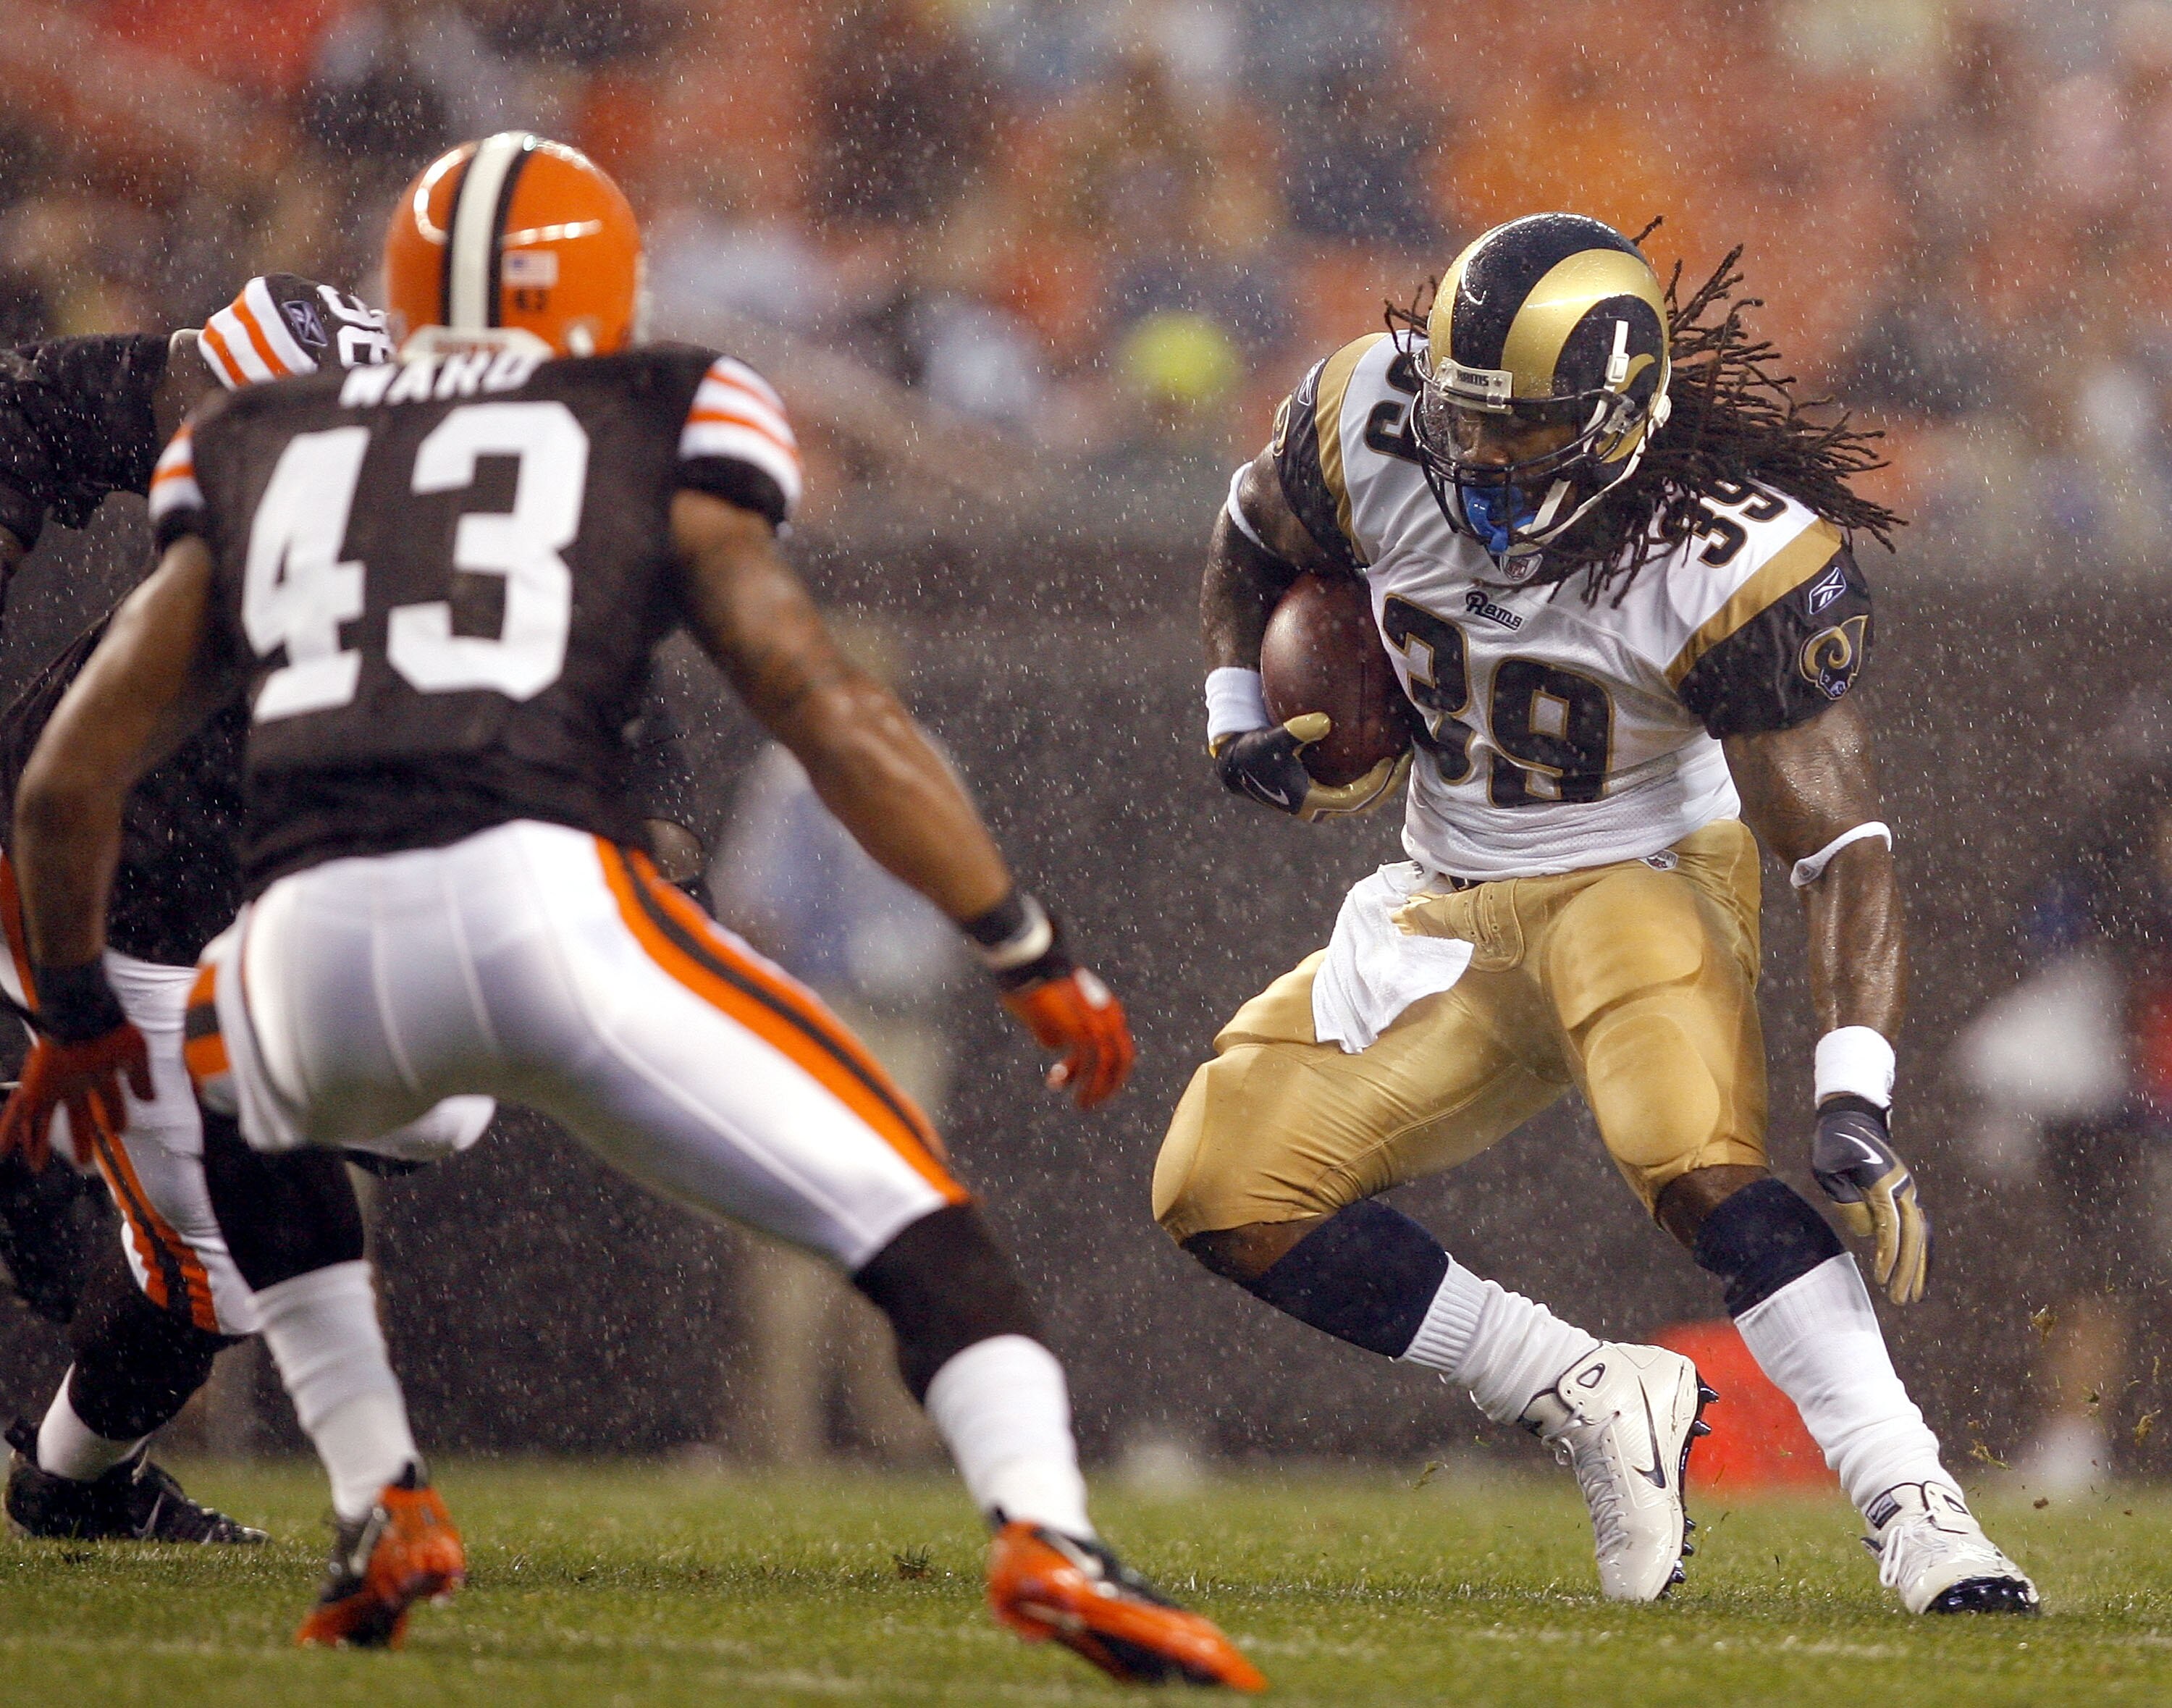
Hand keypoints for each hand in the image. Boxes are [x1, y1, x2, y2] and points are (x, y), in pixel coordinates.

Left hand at [0, 1024, 152, 1171]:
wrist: (85, 1018)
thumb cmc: (110, 1031)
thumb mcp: (136, 1056)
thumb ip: (141, 1078)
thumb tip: (150, 1099)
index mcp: (98, 1074)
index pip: (108, 1100)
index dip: (114, 1116)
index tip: (119, 1130)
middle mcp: (74, 1083)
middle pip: (76, 1118)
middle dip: (81, 1139)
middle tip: (84, 1161)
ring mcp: (52, 1087)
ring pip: (43, 1121)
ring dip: (40, 1144)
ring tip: (37, 1166)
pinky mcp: (35, 1088)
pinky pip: (19, 1115)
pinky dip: (11, 1134)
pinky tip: (5, 1152)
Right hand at [1001, 965, 1134, 1109]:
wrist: (1027, 962)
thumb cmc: (1031, 983)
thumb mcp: (1045, 1011)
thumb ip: (1054, 1028)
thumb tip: (1056, 1048)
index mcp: (1104, 1007)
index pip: (1115, 1046)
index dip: (1105, 1069)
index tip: (1083, 1080)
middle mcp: (1108, 1014)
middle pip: (1121, 1057)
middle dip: (1109, 1083)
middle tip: (1090, 1101)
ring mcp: (1098, 1021)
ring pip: (1108, 1064)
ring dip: (1097, 1089)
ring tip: (1082, 1105)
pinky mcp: (1083, 1029)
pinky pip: (1092, 1064)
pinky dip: (1088, 1084)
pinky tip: (1075, 1096)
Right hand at [1212, 714, 1406, 821]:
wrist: (1239, 767)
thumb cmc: (1257, 752)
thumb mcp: (1274, 740)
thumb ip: (1296, 731)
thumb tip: (1324, 721)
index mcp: (1311, 802)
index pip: (1355, 798)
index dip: (1376, 782)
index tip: (1389, 759)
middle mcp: (1319, 810)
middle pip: (1366, 804)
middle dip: (1390, 784)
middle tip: (1407, 758)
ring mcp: (1322, 806)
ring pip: (1363, 802)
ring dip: (1384, 784)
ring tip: (1402, 759)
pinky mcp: (1323, 797)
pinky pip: (1355, 793)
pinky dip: (1372, 780)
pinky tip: (1383, 756)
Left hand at [1812, 1096, 1928, 1304]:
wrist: (1854, 1119)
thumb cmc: (1833, 1144)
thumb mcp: (1826, 1166)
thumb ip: (1844, 1198)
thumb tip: (1867, 1231)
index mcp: (1883, 1182)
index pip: (1891, 1227)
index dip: (1889, 1254)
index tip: (1882, 1279)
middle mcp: (1904, 1189)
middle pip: (1913, 1236)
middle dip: (1908, 1269)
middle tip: (1900, 1299)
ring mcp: (1909, 1192)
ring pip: (1922, 1236)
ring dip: (1919, 1266)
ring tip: (1913, 1296)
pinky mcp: (1907, 1197)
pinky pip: (1920, 1230)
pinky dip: (1922, 1253)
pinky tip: (1918, 1274)